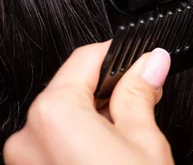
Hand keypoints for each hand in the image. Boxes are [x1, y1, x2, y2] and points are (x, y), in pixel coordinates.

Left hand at [3, 42, 172, 164]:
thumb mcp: (144, 139)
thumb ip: (141, 93)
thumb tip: (152, 61)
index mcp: (54, 115)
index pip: (86, 58)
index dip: (121, 55)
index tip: (145, 58)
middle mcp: (28, 137)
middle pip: (73, 88)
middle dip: (111, 88)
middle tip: (147, 94)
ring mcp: (24, 162)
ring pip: (64, 118)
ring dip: (96, 116)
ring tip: (130, 135)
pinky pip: (55, 144)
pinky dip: (80, 140)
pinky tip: (109, 153)